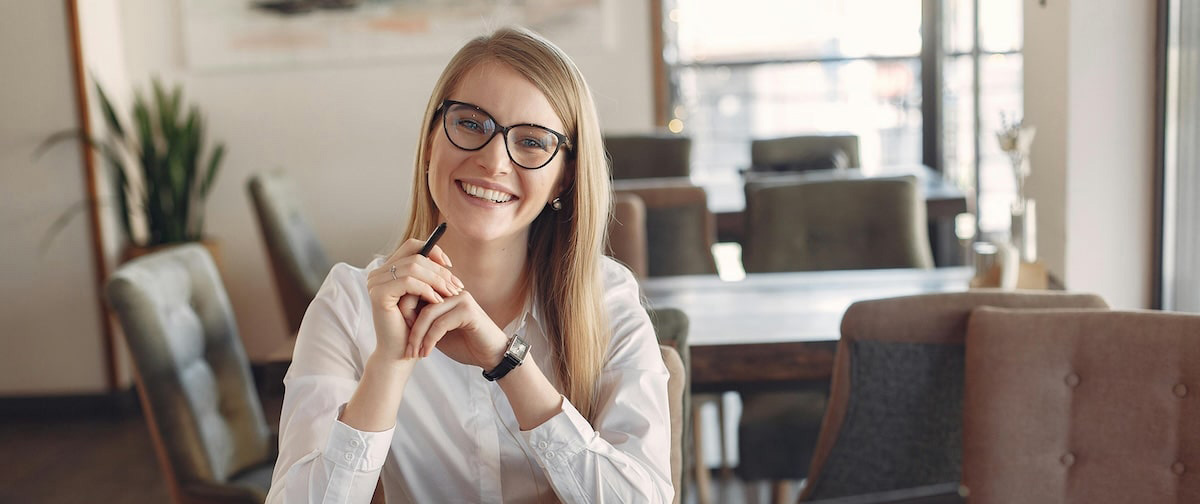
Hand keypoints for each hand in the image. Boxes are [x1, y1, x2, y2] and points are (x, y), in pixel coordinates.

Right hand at [365, 238, 463, 361]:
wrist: (400, 354)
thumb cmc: (413, 327)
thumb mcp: (423, 297)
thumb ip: (428, 277)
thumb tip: (446, 261)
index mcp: (387, 270)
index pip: (412, 245)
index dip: (433, 251)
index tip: (450, 266)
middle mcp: (377, 273)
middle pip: (415, 256)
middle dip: (440, 270)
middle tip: (457, 286)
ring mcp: (375, 283)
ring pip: (414, 267)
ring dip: (437, 280)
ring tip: (451, 294)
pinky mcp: (379, 294)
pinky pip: (409, 282)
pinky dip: (427, 290)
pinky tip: (438, 302)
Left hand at [406, 290, 509, 369]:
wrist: (492, 356)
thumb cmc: (465, 344)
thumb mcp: (437, 332)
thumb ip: (422, 322)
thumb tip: (396, 318)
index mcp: (445, 292)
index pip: (416, 293)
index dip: (404, 314)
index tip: (400, 338)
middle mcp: (453, 291)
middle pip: (418, 300)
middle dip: (408, 326)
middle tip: (406, 349)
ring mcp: (462, 299)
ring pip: (428, 314)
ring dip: (417, 337)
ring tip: (414, 353)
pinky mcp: (468, 311)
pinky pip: (440, 324)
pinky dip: (430, 340)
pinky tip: (426, 353)